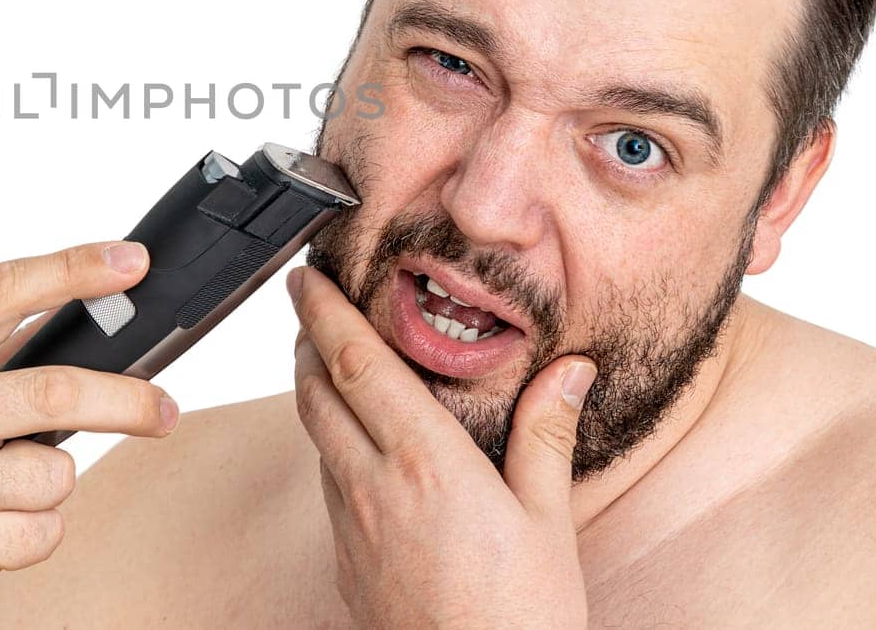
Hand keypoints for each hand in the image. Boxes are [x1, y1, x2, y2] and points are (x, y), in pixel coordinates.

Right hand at [0, 241, 180, 629]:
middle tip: (164, 411)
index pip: (2, 290)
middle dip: (128, 401)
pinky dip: (37, 534)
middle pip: (57, 388)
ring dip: (50, 488)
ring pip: (57, 470)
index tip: (132, 260)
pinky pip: (46, 528)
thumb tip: (89, 321)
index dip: (74, 268)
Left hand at [288, 265, 594, 629]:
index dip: (325, 313)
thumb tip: (570, 370)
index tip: (307, 279)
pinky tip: (352, 447)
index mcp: (425, 462)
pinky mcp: (345, 561)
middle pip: (315, 392)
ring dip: (312, 391)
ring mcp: (353, 526)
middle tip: (308, 306)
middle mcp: (375, 486)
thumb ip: (545, 435)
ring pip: (315, 437)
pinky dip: (328, 446)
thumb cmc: (520, 619)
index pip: (355, 365)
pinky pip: (326, 485)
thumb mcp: (548, 520)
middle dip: (306, 340)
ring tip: (326, 364)